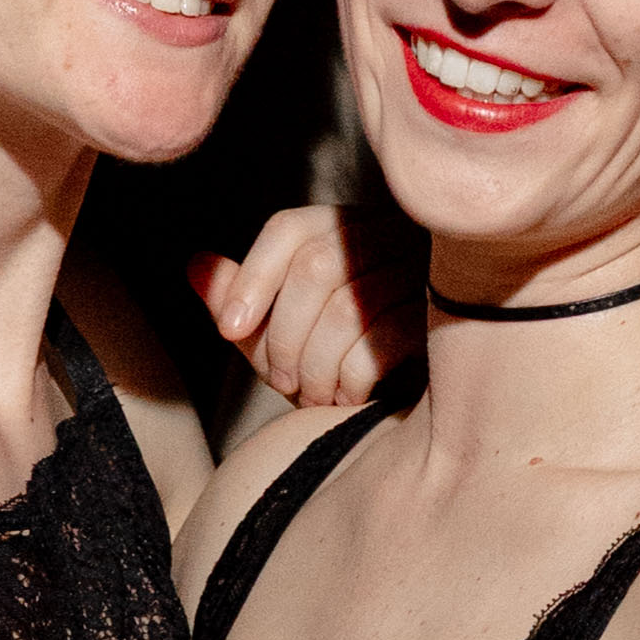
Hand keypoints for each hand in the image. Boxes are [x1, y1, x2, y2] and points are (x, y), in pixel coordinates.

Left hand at [192, 202, 424, 410]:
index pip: (290, 230)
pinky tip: (348, 400)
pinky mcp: (444, 319)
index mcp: (347, 228)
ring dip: (314, 367)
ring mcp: (422, 273)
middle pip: (315, 266)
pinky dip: (350, 381)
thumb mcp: (280, 333)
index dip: (251, 277)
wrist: (409, 411)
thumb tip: (195, 266)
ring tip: (313, 396)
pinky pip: (382, 342)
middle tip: (281, 382)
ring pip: (345, 308)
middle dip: (283, 336)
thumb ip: (240, 300)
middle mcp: (389, 236)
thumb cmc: (340, 363)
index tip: (227, 331)